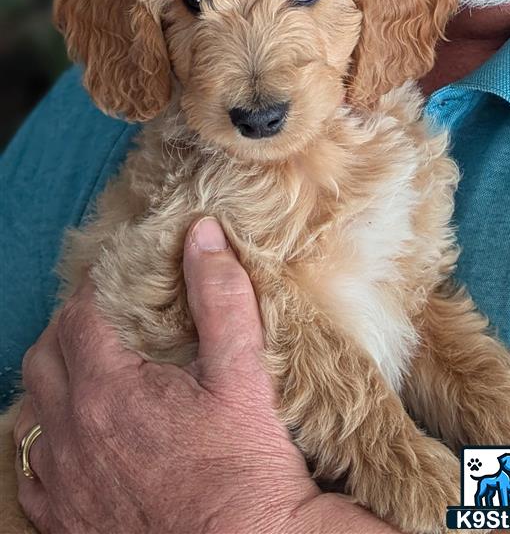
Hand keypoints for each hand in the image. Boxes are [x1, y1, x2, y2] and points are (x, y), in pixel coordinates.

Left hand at [15, 217, 393, 533]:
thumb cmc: (246, 468)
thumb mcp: (243, 374)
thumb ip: (221, 298)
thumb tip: (204, 236)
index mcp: (109, 391)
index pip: (79, 316)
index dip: (94, 290)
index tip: (117, 279)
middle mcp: (73, 436)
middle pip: (45, 356)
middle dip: (69, 326)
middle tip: (104, 317)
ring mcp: (64, 483)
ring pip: (32, 411)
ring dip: (54, 379)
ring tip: (89, 368)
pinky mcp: (67, 521)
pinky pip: (32, 471)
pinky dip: (47, 440)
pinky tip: (77, 435)